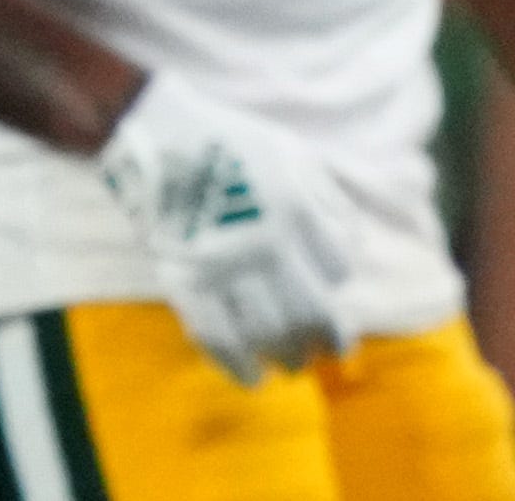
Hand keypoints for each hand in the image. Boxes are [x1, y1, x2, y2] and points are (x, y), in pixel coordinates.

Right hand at [96, 72, 355, 384]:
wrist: (160, 135)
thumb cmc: (233, 142)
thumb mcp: (293, 155)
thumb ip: (328, 200)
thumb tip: (353, 250)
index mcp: (298, 209)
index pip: (338, 269)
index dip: (338, 285)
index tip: (331, 295)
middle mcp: (267, 243)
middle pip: (309, 314)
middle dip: (323, 340)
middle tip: (324, 353)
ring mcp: (225, 265)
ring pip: (268, 332)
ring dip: (287, 358)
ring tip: (292, 365)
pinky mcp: (185, 280)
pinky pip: (216, 337)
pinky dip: (237, 366)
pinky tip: (251, 378)